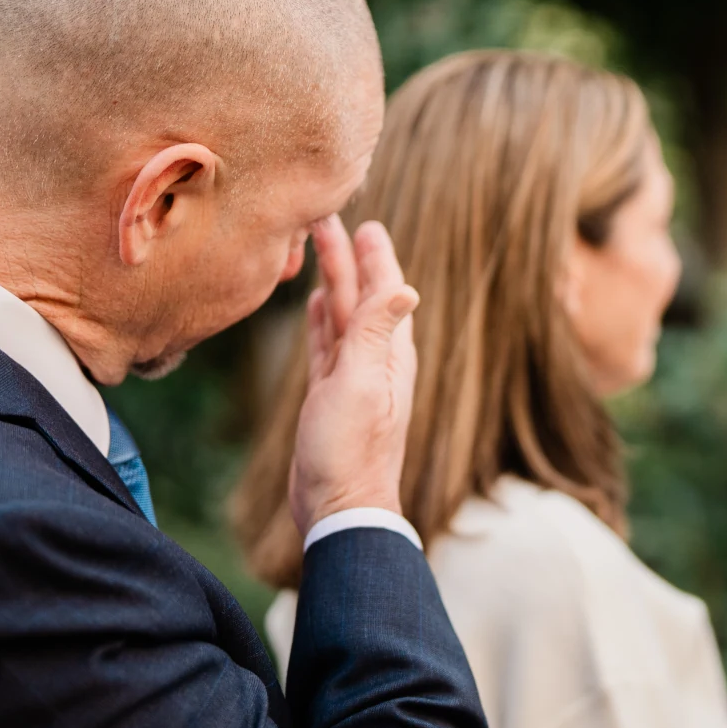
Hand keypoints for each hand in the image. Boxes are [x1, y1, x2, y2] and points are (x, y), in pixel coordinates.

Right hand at [287, 217, 419, 533]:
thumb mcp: (362, 385)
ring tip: (322, 247)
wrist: (340, 508)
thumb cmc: (352, 451)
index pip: (385, 291)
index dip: (374, 256)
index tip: (365, 222)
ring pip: (343, 316)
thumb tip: (406, 288)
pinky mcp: (332, 396)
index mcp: (390, 354)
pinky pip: (329, 345)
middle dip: (348, 258)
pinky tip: (320, 302)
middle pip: (362, 296)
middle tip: (329, 219)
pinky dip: (324, 320)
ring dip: (335, 281)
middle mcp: (376, 361)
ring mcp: (353, 378)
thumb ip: (377, 334)